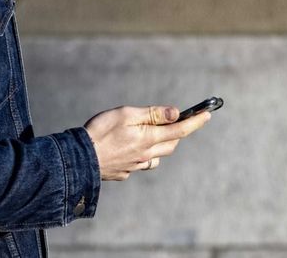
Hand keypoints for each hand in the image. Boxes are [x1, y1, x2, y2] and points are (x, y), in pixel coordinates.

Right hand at [83, 105, 210, 180]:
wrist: (79, 159)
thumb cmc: (101, 132)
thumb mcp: (126, 114)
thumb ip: (152, 114)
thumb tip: (175, 113)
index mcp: (148, 138)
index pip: (180, 130)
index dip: (195, 122)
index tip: (207, 114)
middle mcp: (146, 154)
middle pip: (171, 144)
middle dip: (178, 133)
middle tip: (175, 121)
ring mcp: (136, 165)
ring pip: (158, 156)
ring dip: (162, 145)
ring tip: (153, 134)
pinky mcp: (125, 172)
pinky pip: (142, 164)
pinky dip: (145, 155)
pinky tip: (132, 149)